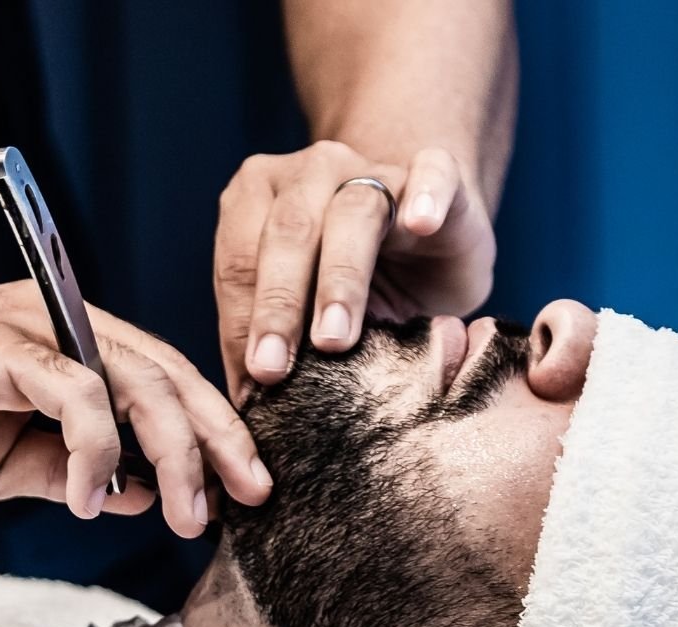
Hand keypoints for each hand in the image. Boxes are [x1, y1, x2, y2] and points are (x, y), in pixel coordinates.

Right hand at [0, 281, 272, 537]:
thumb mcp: (4, 468)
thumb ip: (71, 471)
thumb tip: (142, 494)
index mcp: (78, 353)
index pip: (169, 389)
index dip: (214, 439)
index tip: (243, 497)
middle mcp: (69, 328)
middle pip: (173, 380)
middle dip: (221, 443)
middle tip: (248, 502)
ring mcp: (37, 330)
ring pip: (140, 382)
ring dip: (174, 452)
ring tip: (183, 515)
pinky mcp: (1, 343)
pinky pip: (76, 390)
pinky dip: (94, 447)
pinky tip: (88, 497)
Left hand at [214, 140, 496, 398]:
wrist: (429, 245)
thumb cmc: (357, 284)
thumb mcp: (305, 313)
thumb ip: (272, 340)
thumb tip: (244, 406)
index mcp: (259, 197)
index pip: (239, 260)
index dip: (240, 323)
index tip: (249, 382)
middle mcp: (311, 172)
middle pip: (287, 233)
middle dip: (277, 305)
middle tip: (272, 368)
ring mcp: (376, 169)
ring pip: (353, 212)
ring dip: (340, 278)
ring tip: (333, 338)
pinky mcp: (439, 177)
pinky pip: (433, 173)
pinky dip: (426, 195)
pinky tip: (422, 224)